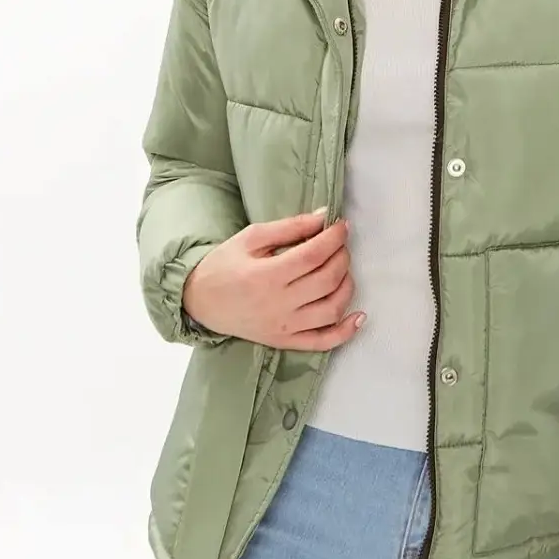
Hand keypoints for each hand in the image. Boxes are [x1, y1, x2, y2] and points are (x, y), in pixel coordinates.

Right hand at [182, 209, 365, 349]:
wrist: (200, 301)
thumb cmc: (225, 265)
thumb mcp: (251, 237)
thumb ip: (289, 227)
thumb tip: (323, 217)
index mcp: (266, 275)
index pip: (313, 255)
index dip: (334, 237)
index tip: (342, 225)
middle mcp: (278, 304)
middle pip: (326, 280)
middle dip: (342, 257)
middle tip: (340, 244)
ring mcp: (284, 327)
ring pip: (330, 310)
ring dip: (347, 286)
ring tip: (343, 269)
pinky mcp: (285, 342)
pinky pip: (322, 342)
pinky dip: (345, 332)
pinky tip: (358, 315)